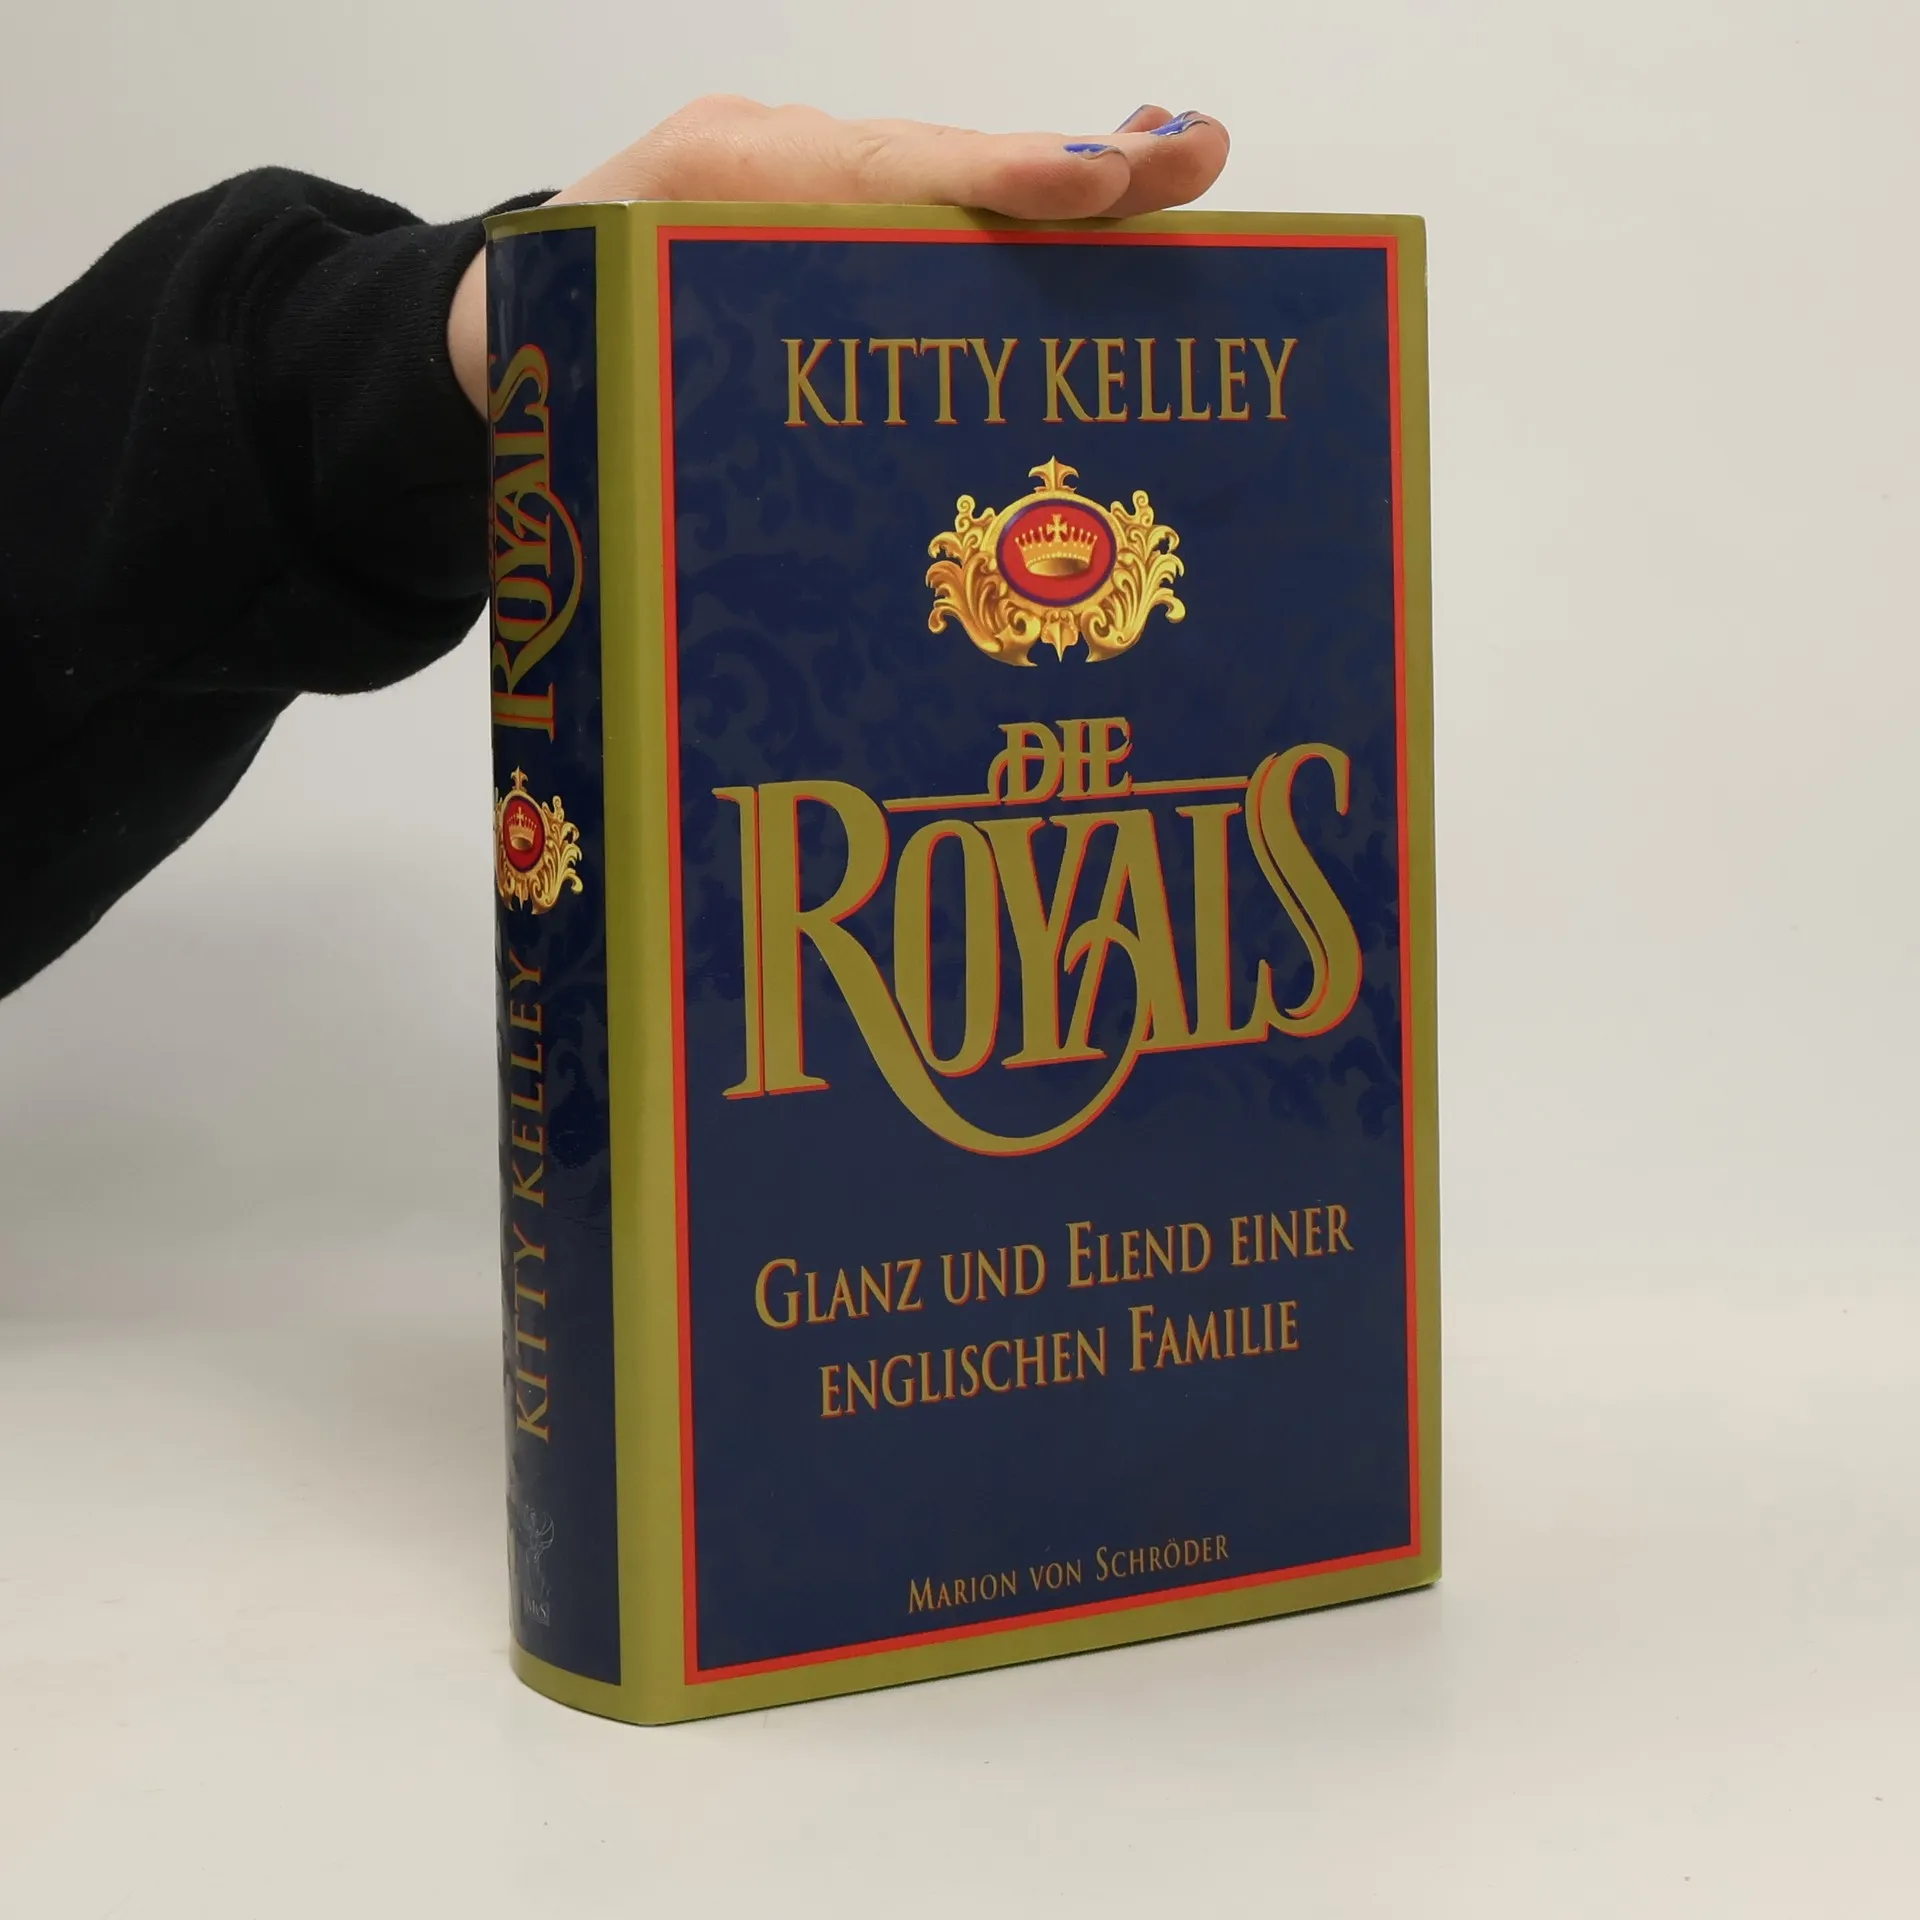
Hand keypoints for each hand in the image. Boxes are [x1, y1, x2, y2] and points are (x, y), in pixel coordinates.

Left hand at [447, 99, 1229, 411]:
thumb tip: (848, 534)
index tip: (1085, 184)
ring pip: (937, 177)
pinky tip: (1107, 202)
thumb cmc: (557, 378)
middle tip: (1186, 157)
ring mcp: (795, 169)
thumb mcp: (603, 407)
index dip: (984, 186)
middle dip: (1062, 169)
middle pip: (932, 162)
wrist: (494, 319)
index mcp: (701, 196)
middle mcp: (763, 161)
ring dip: (1059, 184)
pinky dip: (1011, 208)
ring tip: (1177, 168)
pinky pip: (921, 203)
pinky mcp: (817, 199)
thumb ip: (702, 426)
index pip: (865, 177)